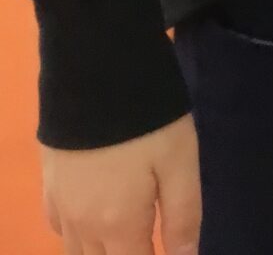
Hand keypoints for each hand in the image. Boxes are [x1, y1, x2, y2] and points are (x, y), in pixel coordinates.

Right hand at [42, 114, 200, 254]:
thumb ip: (183, 216)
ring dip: (102, 252)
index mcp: (119, 225)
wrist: (93, 74)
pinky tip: (95, 223)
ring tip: (128, 238)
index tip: (166, 248)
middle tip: (150, 240)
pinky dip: (78, 236)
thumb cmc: (147, 119)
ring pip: (77, 252)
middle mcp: (84, 226)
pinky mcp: (50, 183)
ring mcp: (61, 206)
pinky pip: (59, 229)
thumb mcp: (180, 162)